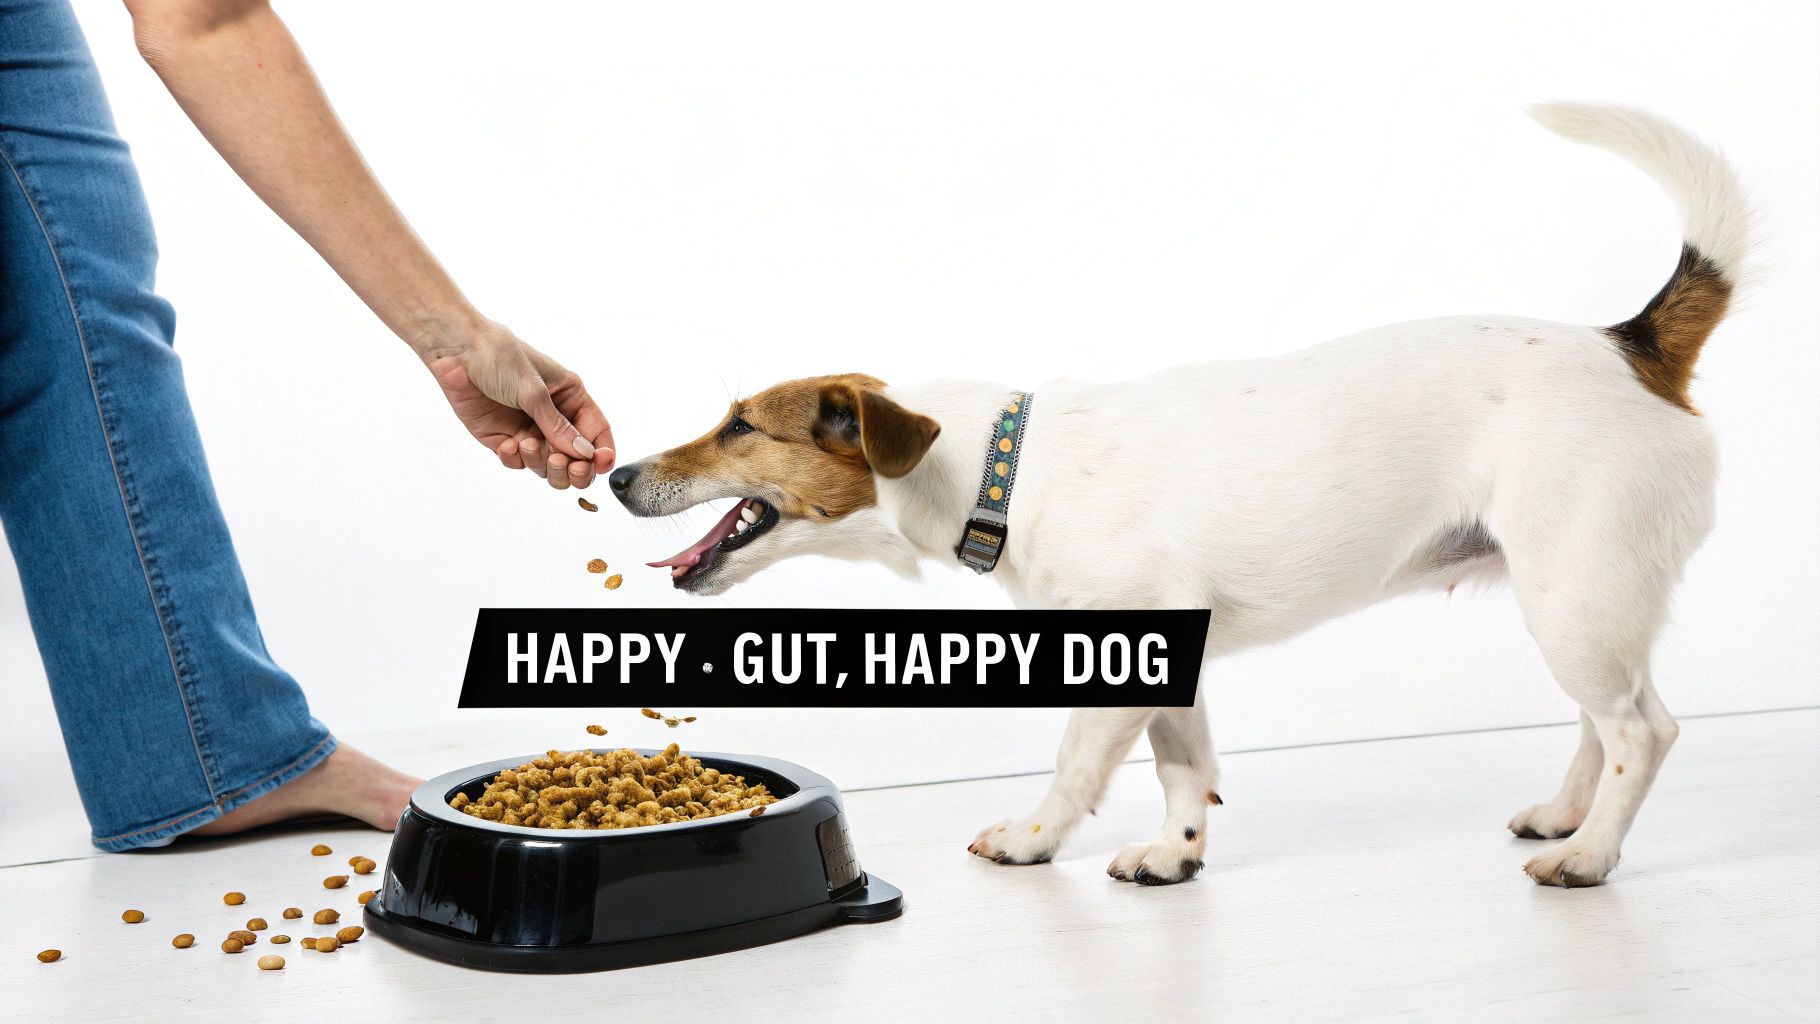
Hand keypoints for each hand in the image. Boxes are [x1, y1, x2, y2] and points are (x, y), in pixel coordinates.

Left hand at [422, 324, 615, 488]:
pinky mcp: (503, 438)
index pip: (597, 431)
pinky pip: (518, 462)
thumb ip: (557, 426)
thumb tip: (584, 454)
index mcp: (569, 397)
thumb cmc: (499, 356)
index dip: (602, 451)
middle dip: (573, 467)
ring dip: (541, 462)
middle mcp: (552, 416)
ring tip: (526, 445)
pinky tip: (508, 445)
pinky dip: (515, 460)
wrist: (456, 352)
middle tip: (565, 466)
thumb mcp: (533, 390)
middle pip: (575, 457)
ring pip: (547, 465)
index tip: (600, 464)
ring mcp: (528, 429)